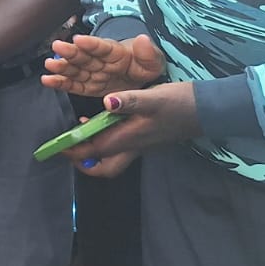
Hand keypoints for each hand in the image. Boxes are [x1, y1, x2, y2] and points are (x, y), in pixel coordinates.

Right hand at [42, 33, 165, 97]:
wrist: (143, 81)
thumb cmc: (146, 67)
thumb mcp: (154, 61)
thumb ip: (148, 53)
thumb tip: (143, 39)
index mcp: (115, 52)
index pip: (102, 47)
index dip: (91, 44)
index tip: (79, 39)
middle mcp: (100, 61)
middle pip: (84, 56)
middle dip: (71, 52)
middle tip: (58, 47)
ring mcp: (93, 74)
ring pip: (75, 70)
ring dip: (62, 67)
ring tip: (50, 65)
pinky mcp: (89, 87)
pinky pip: (74, 86)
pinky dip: (61, 83)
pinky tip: (48, 80)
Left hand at [64, 83, 199, 175]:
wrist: (207, 109)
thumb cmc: (179, 103)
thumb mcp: (152, 97)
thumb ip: (129, 100)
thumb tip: (106, 102)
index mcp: (130, 139)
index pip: (95, 151)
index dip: (74, 151)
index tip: (57, 145)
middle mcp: (134, 147)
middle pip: (105, 167)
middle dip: (84, 163)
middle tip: (68, 147)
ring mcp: (142, 145)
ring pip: (112, 159)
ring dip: (94, 152)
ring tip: (79, 133)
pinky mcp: (147, 139)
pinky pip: (121, 147)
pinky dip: (106, 141)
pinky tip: (102, 121)